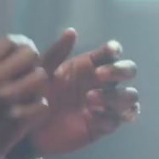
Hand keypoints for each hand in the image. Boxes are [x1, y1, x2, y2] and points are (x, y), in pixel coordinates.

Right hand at [0, 35, 52, 158]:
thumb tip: (10, 59)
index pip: (12, 41)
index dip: (20, 49)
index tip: (19, 60)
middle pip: (32, 54)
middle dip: (32, 65)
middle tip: (26, 78)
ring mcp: (7, 99)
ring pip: (41, 77)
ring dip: (37, 87)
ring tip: (27, 97)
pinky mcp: (17, 121)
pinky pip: (42, 105)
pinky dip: (37, 110)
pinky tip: (27, 116)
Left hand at [18, 32, 138, 158]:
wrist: (28, 127)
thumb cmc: (34, 95)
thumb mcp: (42, 73)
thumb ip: (57, 53)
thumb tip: (72, 31)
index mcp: (88, 66)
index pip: (111, 53)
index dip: (115, 50)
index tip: (110, 51)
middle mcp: (102, 83)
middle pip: (128, 71)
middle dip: (120, 70)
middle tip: (99, 75)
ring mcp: (105, 105)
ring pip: (130, 97)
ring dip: (116, 96)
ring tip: (90, 99)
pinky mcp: (103, 125)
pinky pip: (118, 119)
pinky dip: (110, 117)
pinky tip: (91, 117)